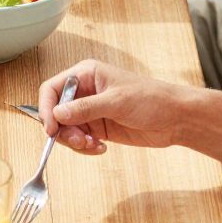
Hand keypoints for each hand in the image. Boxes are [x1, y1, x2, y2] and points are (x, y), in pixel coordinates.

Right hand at [39, 60, 193, 154]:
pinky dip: (85, 147)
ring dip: (75, 141)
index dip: (46, 108)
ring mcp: (90, 111)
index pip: (52, 89)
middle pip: (55, 113)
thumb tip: (56, 115)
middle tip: (79, 141)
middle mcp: (85, 92)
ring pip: (66, 130)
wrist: (176, 118)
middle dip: (63, 130)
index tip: (51, 128)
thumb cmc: (152, 99)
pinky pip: (79, 140)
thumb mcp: (116, 101)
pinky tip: (101, 148)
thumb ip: (85, 108)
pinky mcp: (98, 128)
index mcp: (86, 74)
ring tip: (93, 145)